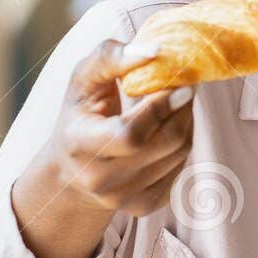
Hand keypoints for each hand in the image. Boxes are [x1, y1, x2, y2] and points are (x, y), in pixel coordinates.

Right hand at [12, 38, 194, 257]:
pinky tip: (167, 129)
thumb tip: (156, 51)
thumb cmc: (81, 112)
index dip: (160, 106)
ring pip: (179, 153)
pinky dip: (182, 142)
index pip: (131, 133)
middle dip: (181, 109)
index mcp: (80, 145)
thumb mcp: (84, 78)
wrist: (72, 170)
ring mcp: (123, 199)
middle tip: (183, 86)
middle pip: (165, 143)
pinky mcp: (144, 206)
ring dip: (185, 121)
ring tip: (174, 104)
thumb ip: (113, 56)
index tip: (177, 83)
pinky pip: (180, 168)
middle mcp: (100, 179)